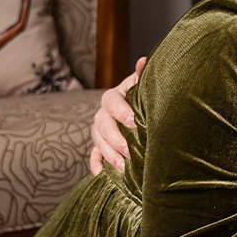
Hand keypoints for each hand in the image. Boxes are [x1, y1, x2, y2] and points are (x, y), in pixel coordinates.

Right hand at [88, 56, 145, 174]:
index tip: (134, 122)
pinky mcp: (99, 145)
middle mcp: (103, 114)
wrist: (136, 109)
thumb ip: (142, 76)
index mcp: (114, 97)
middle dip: (115, 139)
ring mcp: (99, 130)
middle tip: (129, 151)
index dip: (121, 111)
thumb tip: (143, 61)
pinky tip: (101, 175)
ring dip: (108, 155)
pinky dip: (95, 165)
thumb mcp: (142, 86)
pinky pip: (93, 155)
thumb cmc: (141, 97)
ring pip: (98, 142)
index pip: (112, 102)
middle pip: (102, 125)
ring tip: (122, 168)